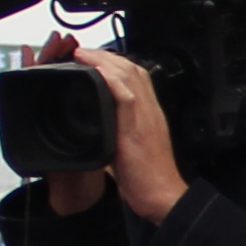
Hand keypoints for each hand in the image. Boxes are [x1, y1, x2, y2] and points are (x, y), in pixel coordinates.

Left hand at [51, 36, 179, 223]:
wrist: (161, 195)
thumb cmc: (148, 176)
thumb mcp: (132, 148)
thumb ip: (118, 132)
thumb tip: (99, 128)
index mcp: (149, 113)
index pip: (136, 76)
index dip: (115, 63)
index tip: (96, 58)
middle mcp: (150, 109)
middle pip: (132, 69)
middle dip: (106, 56)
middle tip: (84, 50)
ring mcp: (146, 116)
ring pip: (129, 76)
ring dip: (104, 61)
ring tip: (84, 54)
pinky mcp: (138, 126)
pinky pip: (126, 95)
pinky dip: (111, 80)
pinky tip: (97, 70)